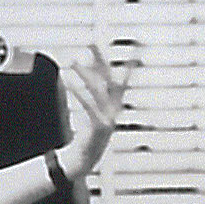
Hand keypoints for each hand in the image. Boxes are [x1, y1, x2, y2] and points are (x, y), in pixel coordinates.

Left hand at [59, 44, 134, 179]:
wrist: (84, 161)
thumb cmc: (87, 137)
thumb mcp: (92, 115)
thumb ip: (91, 98)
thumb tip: (86, 80)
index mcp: (113, 106)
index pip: (121, 79)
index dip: (128, 64)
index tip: (136, 48)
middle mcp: (114, 109)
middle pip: (108, 78)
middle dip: (101, 59)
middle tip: (92, 41)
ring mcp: (108, 117)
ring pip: (97, 89)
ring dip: (85, 73)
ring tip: (71, 59)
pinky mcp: (99, 126)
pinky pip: (88, 104)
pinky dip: (79, 91)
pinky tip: (68, 80)